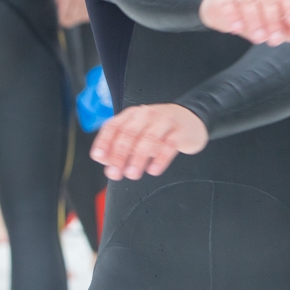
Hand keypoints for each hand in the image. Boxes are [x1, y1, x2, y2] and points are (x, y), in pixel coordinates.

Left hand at [90, 103, 207, 179]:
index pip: (113, 126)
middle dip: (119, 155)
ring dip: (138, 158)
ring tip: (132, 174)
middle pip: (129, 133)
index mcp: (131, 115)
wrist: (190, 120)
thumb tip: (105, 162)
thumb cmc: (158, 131)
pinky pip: (169, 144)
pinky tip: (153, 170)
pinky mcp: (180, 131)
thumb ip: (121, 147)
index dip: (104, 142)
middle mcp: (146, 115)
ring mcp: (164, 121)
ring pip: (149, 138)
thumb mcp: (137, 135)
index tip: (99, 157)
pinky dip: (160, 159)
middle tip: (115, 173)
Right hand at [199, 0, 289, 44]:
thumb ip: (283, 29)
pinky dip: (233, 16)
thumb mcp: (266, 23)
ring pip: (249, 2)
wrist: (217, 6)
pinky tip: (237, 29)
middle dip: (273, 21)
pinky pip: (228, 3)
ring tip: (258, 39)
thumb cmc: (247, 13)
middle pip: (268, 0)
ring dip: (255, 21)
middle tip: (273, 40)